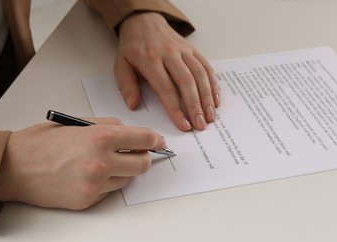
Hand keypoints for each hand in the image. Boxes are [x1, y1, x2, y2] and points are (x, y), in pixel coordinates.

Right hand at [0, 118, 165, 209]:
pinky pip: (109, 191)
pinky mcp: (88, 200)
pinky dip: (107, 182)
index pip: (143, 139)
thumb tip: (131, 133)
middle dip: (142, 158)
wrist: (14, 167)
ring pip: (127, 179)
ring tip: (103, 162)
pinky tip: (89, 174)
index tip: (158, 142)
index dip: (154, 140)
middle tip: (135, 154)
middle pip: (143, 165)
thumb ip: (109, 126)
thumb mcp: (78, 122)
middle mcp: (102, 162)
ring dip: (123, 171)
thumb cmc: (42, 141)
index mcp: (101, 137)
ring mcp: (95, 184)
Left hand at [115, 12, 219, 130]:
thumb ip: (126, 85)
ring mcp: (183, 51)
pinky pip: (206, 66)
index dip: (176, 109)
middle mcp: (169, 54)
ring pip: (199, 74)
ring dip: (207, 97)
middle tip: (201, 125)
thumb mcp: (120, 64)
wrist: (143, 21)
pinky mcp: (192, 49)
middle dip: (195, 106)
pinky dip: (213, 83)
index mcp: (150, 59)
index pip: (165, 88)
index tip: (183, 125)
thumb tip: (133, 105)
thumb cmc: (133, 47)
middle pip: (186, 82)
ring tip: (210, 116)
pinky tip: (216, 99)